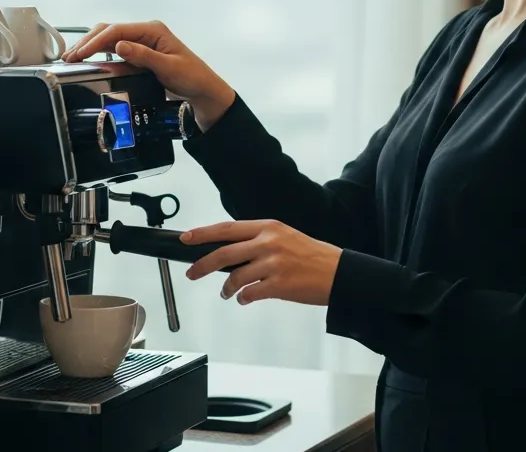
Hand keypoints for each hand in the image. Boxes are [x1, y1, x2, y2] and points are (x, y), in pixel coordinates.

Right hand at [61, 20, 234, 129]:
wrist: (203, 91)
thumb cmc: (192, 77)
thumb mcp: (169, 68)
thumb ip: (144, 56)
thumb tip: (119, 45)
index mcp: (153, 30)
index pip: (117, 30)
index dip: (95, 41)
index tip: (80, 54)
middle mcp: (146, 33)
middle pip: (109, 31)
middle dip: (87, 42)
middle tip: (68, 57)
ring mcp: (142, 42)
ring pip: (108, 39)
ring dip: (90, 47)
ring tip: (71, 58)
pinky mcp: (139, 54)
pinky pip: (114, 50)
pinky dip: (99, 54)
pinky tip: (87, 61)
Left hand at [181, 220, 341, 305]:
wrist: (338, 273)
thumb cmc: (312, 256)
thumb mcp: (285, 237)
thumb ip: (259, 241)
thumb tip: (231, 252)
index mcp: (269, 227)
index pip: (227, 229)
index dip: (203, 234)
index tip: (187, 238)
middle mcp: (269, 242)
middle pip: (224, 253)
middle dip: (203, 265)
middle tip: (192, 273)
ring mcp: (274, 264)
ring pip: (235, 277)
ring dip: (226, 289)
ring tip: (227, 293)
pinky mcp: (279, 285)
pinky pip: (250, 294)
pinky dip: (243, 298)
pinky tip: (245, 298)